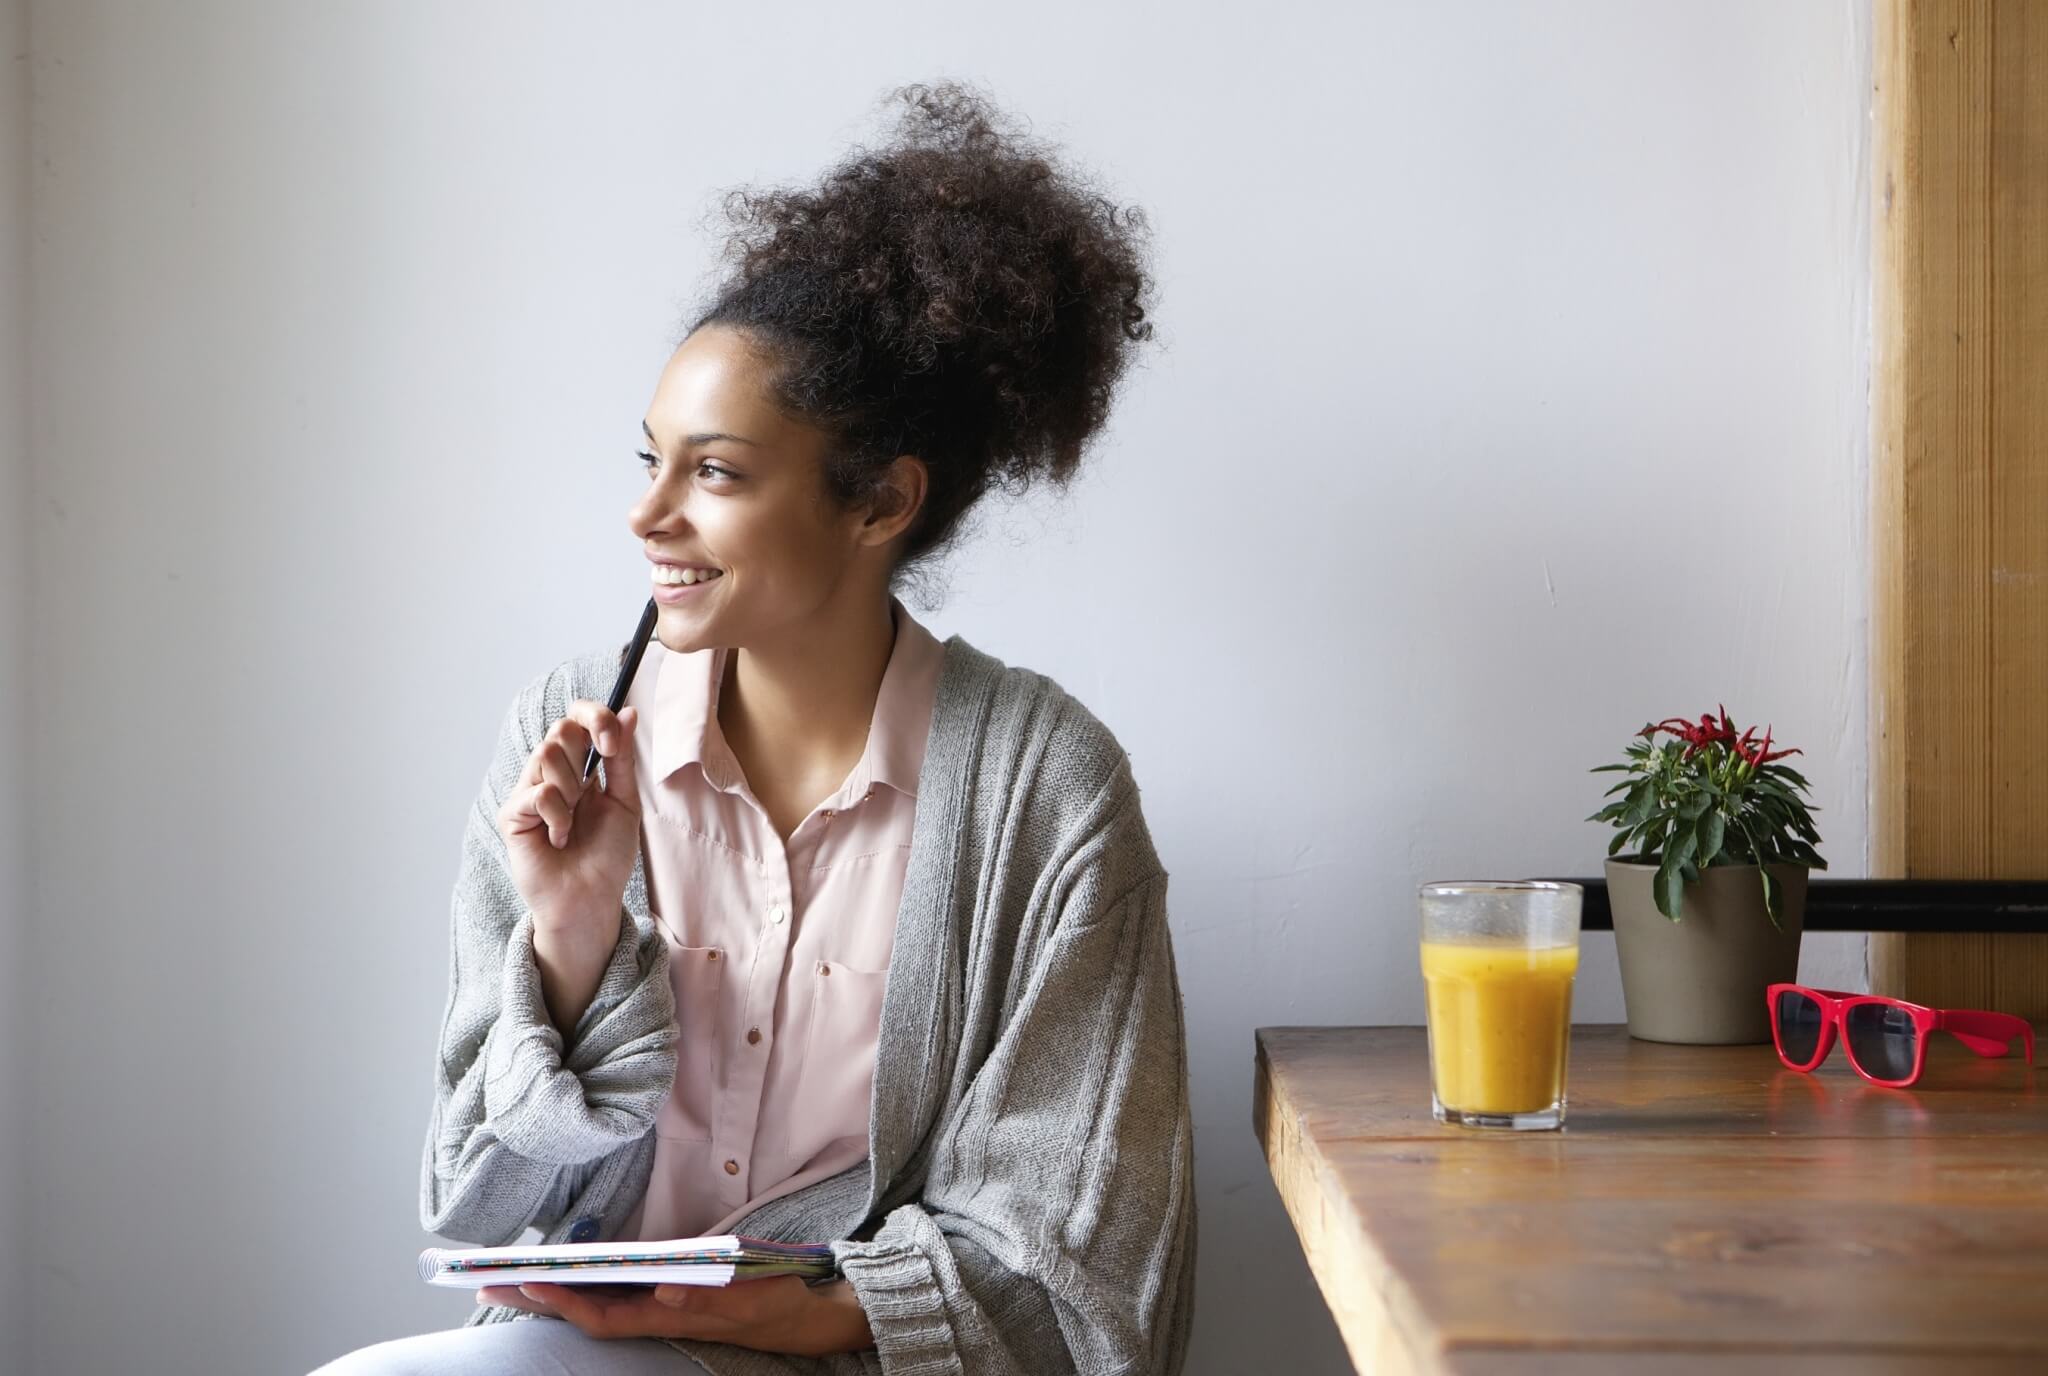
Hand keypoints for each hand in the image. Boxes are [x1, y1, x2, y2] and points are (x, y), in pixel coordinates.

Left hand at [476, 1275, 873, 1355]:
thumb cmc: (775, 1302)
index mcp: (668, 1317)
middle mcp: (655, 1314)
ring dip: (554, 1290)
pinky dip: (585, 1282)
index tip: (527, 1282)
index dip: (563, 1302)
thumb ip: (709, 1295)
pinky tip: (567, 1271)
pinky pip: (615, 1292)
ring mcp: (659, 1306)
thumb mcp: (749, 1295)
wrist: (803, 1313)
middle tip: (486, 1282)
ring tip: (511, 1275)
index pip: (603, 1315)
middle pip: (585, 1310)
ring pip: (595, 1301)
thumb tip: (663, 1289)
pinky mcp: (669, 1294)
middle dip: (538, 1297)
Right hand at [497, 699, 641, 949]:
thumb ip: (622, 758)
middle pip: (559, 728)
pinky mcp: (512, 815)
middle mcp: (550, 773)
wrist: (591, 899)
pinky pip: (537, 793)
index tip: (612, 742)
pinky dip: (558, 816)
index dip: (594, 717)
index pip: (576, 718)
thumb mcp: (624, 800)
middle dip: (584, 754)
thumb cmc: (607, 855)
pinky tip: (559, 839)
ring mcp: (528, 792)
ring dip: (571, 788)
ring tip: (574, 821)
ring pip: (545, 754)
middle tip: (591, 790)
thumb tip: (630, 712)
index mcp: (579, 766)